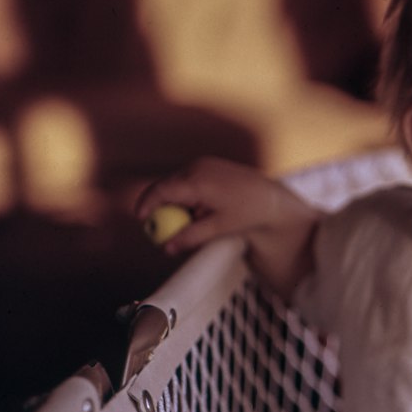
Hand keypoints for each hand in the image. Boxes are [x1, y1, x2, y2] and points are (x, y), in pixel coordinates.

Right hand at [135, 157, 293, 253]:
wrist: (270, 196)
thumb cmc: (247, 212)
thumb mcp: (218, 227)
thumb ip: (190, 237)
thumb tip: (166, 249)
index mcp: (198, 181)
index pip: (162, 190)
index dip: (147, 204)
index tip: (140, 220)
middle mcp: (197, 167)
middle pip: (165, 185)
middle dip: (157, 205)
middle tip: (155, 226)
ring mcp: (202, 162)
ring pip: (175, 183)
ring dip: (175, 201)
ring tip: (195, 219)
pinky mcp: (207, 164)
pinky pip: (186, 180)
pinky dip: (186, 195)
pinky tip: (203, 209)